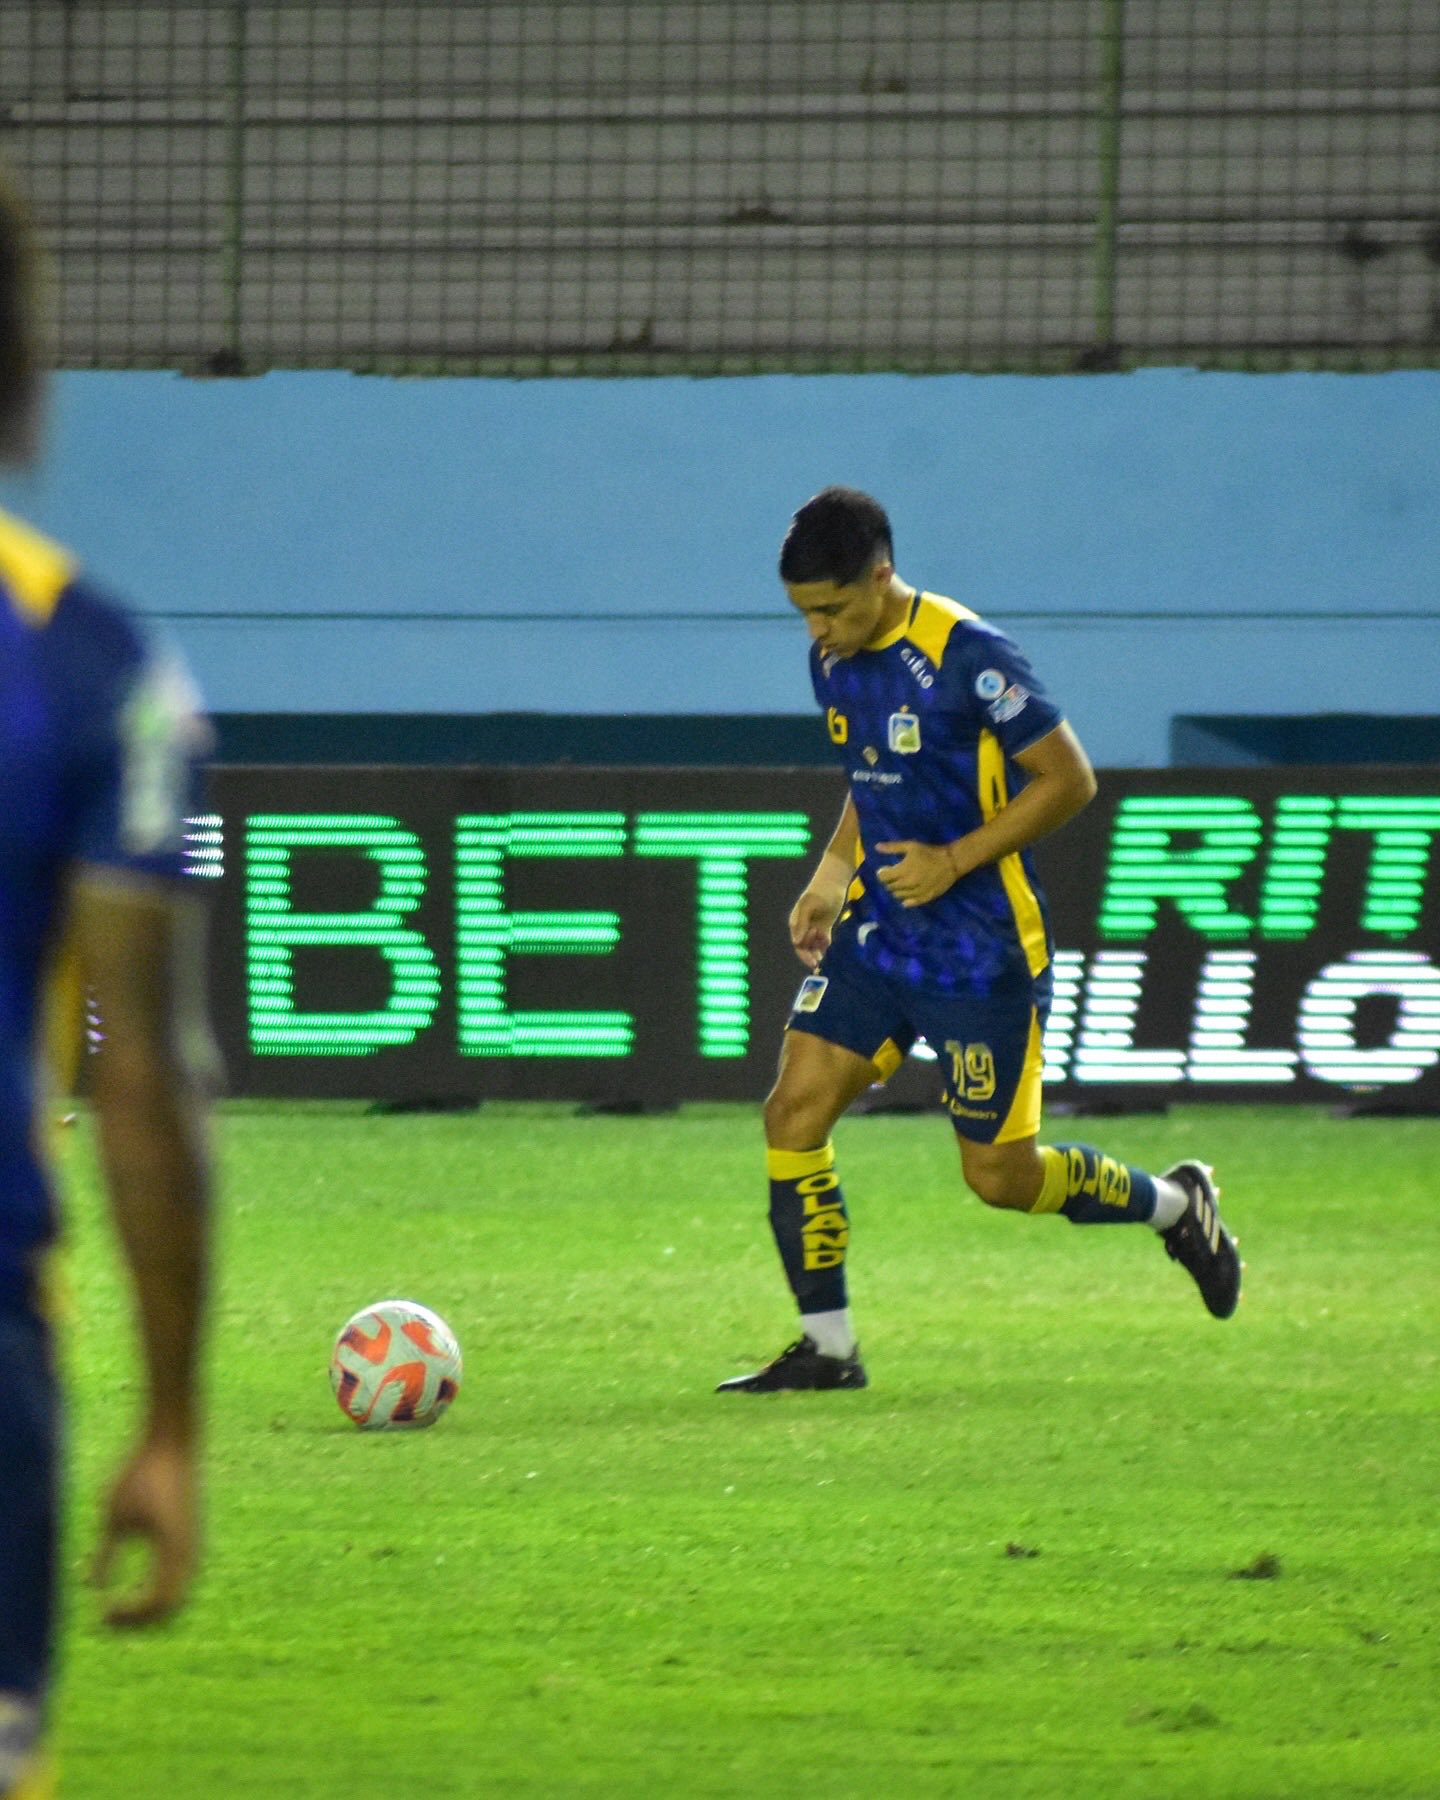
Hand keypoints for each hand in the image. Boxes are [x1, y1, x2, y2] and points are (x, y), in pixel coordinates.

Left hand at [91, 1433, 199, 1627]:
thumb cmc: (140, 1473)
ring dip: (151, 1610)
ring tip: (119, 1609)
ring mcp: (194, 1544)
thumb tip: (92, 1588)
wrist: (172, 1441)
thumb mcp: (114, 1514)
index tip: (101, 1613)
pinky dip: (160, 1594)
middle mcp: (190, 1551)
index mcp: (173, 1547)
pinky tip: (137, 1589)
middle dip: (140, 1621)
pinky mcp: (191, 1537)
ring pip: (179, 1595)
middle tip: (107, 1620)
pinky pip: (180, 1579)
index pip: (156, 1602)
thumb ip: (105, 1554)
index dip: (130, 1616)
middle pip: (172, 1607)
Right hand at [789, 884, 843, 968]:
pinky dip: (825, 947)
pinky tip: (829, 950)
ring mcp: (814, 928)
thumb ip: (802, 923)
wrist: (834, 883)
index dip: (804, 953)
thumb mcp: (809, 905)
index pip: (798, 943)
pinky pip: (823, 942)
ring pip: (814, 946)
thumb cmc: (820, 892)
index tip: (814, 958)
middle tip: (820, 963)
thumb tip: (796, 941)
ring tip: (826, 959)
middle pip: (805, 947)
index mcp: (796, 923)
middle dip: (811, 956)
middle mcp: (803, 927)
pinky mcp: (824, 928)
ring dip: (818, 953)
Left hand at [874, 840, 962, 907]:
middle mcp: (907, 884)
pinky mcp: (924, 898)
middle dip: (888, 881)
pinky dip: (905, 901)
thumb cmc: (929, 853)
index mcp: (902, 871)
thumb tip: (877, 847)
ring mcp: (915, 893)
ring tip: (900, 884)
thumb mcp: (911, 846)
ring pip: (898, 896)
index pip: (883, 877)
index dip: (882, 874)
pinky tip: (906, 897)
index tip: (884, 870)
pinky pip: (910, 903)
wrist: (950, 863)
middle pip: (890, 887)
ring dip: (896, 890)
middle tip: (892, 876)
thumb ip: (892, 847)